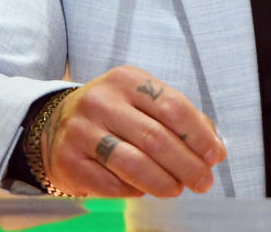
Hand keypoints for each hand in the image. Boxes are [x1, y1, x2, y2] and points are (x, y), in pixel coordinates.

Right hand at [38, 65, 225, 196]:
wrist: (56, 124)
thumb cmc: (113, 113)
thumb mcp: (143, 101)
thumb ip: (179, 118)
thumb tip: (213, 147)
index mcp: (127, 80)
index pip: (172, 106)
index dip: (198, 135)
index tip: (214, 155)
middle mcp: (101, 101)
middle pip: (156, 138)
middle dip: (187, 164)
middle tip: (203, 181)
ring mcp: (82, 131)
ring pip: (134, 164)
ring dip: (164, 182)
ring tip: (178, 189)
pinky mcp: (69, 161)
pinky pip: (112, 184)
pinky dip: (135, 191)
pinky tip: (146, 190)